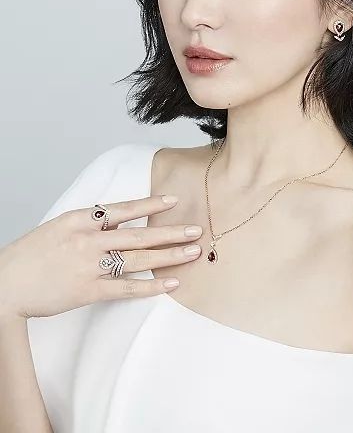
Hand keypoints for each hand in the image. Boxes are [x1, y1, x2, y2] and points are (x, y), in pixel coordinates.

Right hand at [0, 195, 203, 319]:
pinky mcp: (88, 290)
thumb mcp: (60, 227)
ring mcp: (89, 265)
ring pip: (138, 258)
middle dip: (171, 231)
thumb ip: (90, 224)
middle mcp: (88, 240)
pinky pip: (126, 287)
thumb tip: (119, 221)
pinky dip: (150, 285)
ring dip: (169, 255)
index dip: (150, 204)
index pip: (122, 209)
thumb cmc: (32, 254)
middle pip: (138, 234)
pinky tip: (170, 283)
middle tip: (196, 229)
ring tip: (193, 252)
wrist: (7, 283)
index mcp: (80, 220)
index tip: (173, 201)